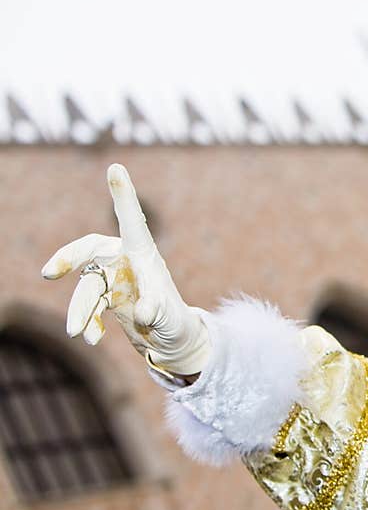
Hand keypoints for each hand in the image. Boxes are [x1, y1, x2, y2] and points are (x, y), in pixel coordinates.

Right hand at [41, 164, 210, 376]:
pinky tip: (94, 339)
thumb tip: (142, 313)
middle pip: (91, 248)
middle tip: (49, 273)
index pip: (132, 222)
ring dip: (79, 309)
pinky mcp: (108, 297)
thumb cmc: (177, 324)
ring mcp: (116, 280)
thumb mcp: (169, 318)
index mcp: (145, 257)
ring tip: (76, 333)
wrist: (174, 342)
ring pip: (87, 286)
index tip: (116, 167)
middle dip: (68, 257)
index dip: (123, 195)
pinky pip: (88, 306)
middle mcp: (127, 263)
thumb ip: (156, 311)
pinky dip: (88, 322)